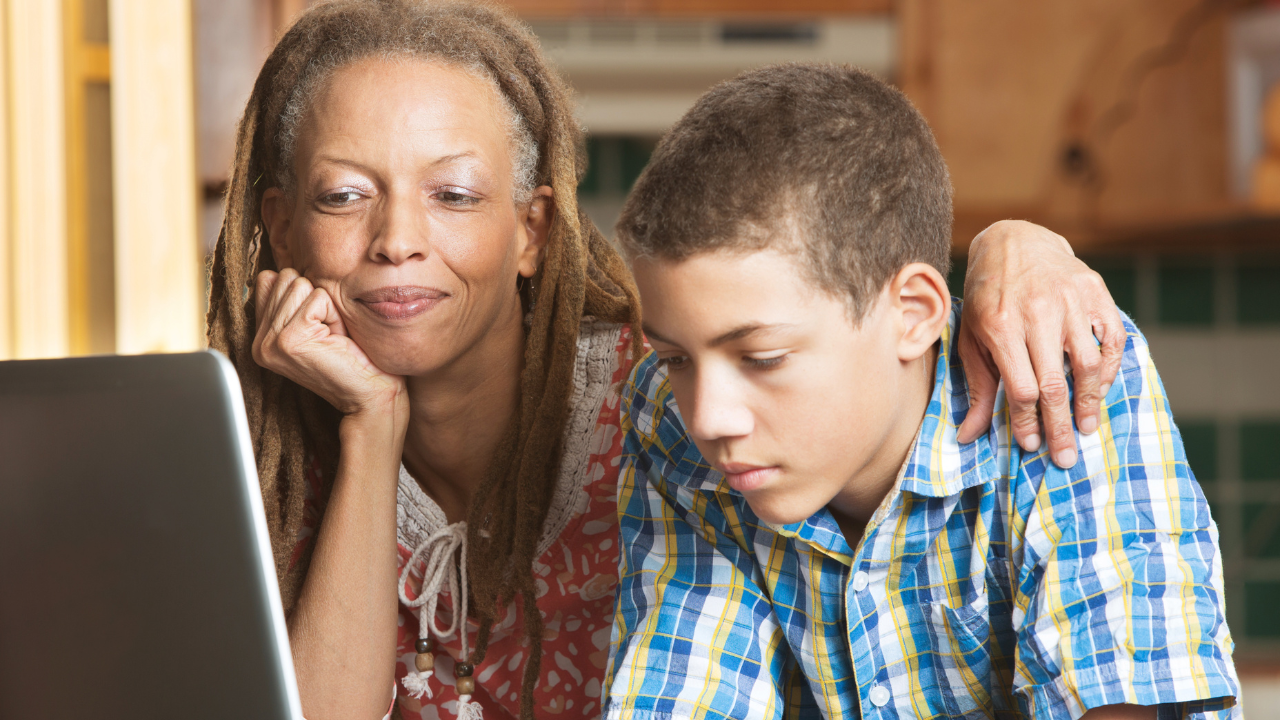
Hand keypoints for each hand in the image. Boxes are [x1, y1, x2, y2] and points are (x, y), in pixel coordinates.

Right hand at [252, 269, 405, 417]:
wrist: (371, 395)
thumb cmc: (353, 358)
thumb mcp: (317, 325)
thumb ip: (293, 301)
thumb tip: (280, 270)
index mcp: (262, 337)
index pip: (270, 279)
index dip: (305, 294)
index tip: (319, 326)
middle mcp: (260, 342)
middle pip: (286, 277)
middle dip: (317, 299)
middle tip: (329, 334)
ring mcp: (271, 342)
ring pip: (300, 284)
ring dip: (327, 307)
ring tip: (333, 338)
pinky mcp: (289, 339)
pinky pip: (317, 298)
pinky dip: (335, 315)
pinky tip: (337, 340)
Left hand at [955, 220, 1124, 467]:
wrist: (1014, 241)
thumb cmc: (988, 297)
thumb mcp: (972, 338)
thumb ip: (977, 386)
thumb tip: (969, 436)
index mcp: (1001, 326)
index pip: (1021, 388)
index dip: (1027, 422)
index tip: (1029, 445)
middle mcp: (1037, 312)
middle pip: (1055, 384)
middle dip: (1060, 427)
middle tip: (1066, 458)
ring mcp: (1070, 299)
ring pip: (1089, 364)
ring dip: (1090, 403)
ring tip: (1087, 428)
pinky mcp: (1095, 290)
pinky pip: (1112, 338)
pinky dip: (1110, 369)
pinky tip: (1100, 390)